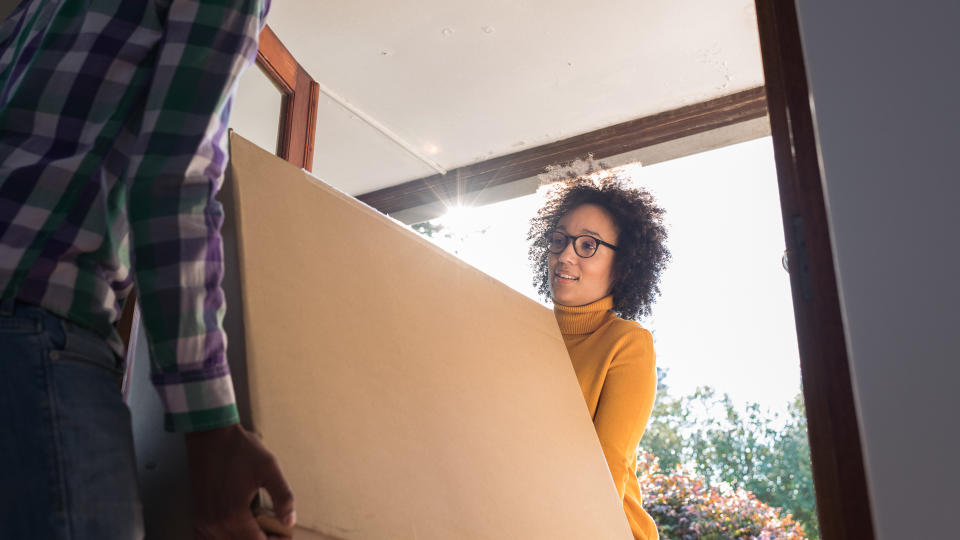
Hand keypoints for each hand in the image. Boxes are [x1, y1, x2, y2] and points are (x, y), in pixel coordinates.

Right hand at [185, 423, 294, 538]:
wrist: (210, 435)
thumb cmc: (241, 449)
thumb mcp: (269, 469)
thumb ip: (283, 497)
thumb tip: (289, 521)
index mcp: (234, 516)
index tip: (285, 534)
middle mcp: (215, 524)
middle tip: (275, 531)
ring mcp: (203, 521)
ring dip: (242, 539)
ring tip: (259, 529)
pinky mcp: (197, 515)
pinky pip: (207, 538)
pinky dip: (223, 537)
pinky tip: (236, 531)